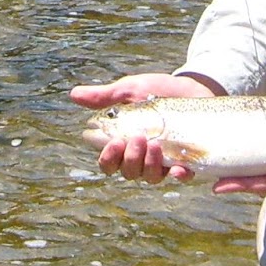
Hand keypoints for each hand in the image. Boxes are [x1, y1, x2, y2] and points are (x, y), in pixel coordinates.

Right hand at [68, 72, 219, 183]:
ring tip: (155, 145)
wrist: (192, 87)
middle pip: (128, 173)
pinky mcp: (187, 161)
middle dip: (130, 159)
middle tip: (137, 138)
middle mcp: (141, 157)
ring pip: (150, 177)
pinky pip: (181, 177)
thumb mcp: (130, 89)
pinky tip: (178, 168)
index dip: (108, 158)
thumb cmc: (157, 91)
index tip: (114, 141)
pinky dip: (178, 175)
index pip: (108, 162)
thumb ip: (104, 96)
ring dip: (149, 165)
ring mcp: (163, 161)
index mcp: (123, 142)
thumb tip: (73, 95)